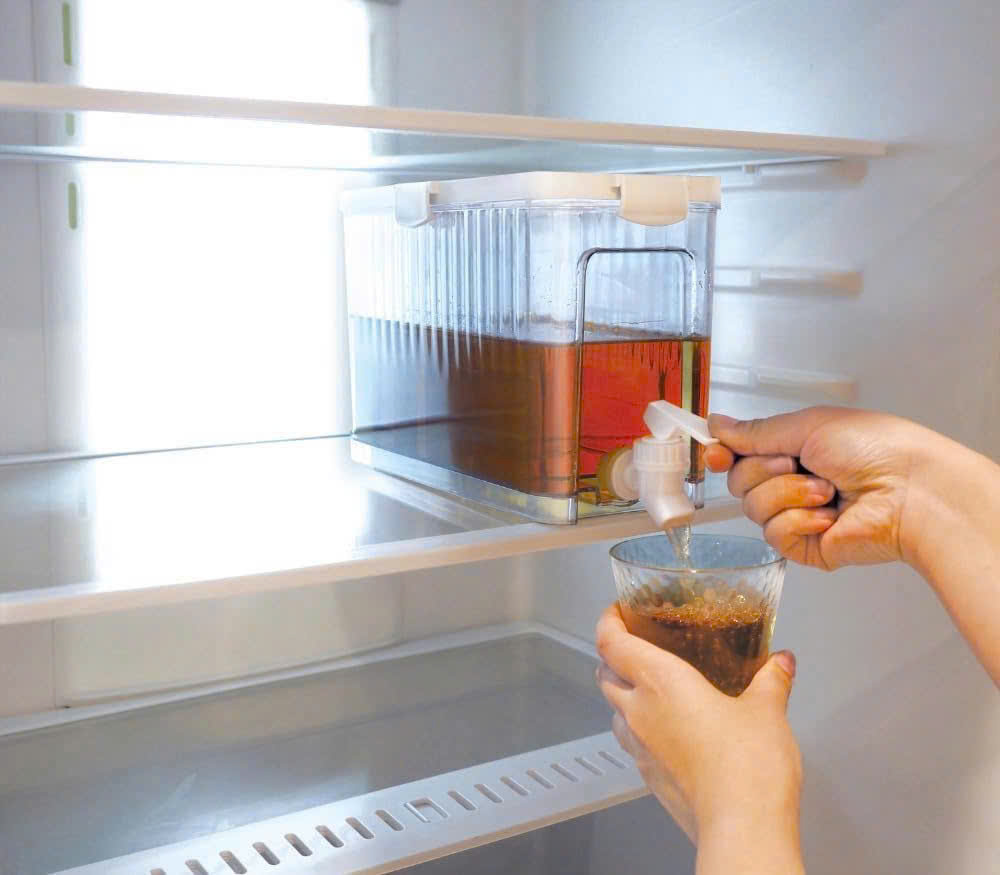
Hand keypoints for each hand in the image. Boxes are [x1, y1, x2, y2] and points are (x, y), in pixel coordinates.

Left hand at [595, 605, 803, 873]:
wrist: (742, 828)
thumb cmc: (748, 765)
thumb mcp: (767, 710)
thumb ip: (771, 679)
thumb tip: (781, 662)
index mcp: (659, 682)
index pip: (610, 641)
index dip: (608, 621)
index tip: (617, 611)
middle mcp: (639, 711)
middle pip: (605, 674)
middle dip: (614, 656)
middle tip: (637, 644)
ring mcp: (640, 748)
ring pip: (613, 710)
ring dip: (623, 694)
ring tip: (651, 686)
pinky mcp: (649, 778)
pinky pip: (631, 742)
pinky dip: (639, 728)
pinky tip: (668, 730)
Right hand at [703, 406, 944, 570]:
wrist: (910, 491)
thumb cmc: (874, 449)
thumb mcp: (807, 425)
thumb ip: (755, 431)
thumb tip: (717, 424)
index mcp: (794, 448)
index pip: (740, 454)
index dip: (723, 453)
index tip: (716, 452)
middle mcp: (792, 481)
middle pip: (738, 481)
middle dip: (764, 469)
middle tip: (797, 462)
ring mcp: (797, 515)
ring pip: (753, 508)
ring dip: (788, 493)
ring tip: (827, 490)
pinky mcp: (805, 546)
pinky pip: (774, 534)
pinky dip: (800, 520)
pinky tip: (829, 515)